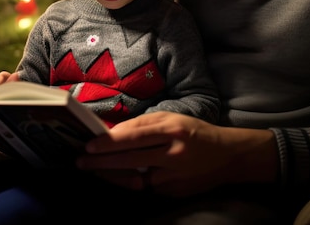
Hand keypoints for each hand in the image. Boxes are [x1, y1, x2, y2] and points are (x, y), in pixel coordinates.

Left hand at [76, 111, 277, 196]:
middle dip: (102, 162)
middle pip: (131, 159)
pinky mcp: (175, 191)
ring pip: (135, 178)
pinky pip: (147, 187)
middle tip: (81, 162)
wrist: (228, 156)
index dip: (110, 142)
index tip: (90, 145)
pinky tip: (116, 177)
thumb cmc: (195, 132)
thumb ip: (144, 124)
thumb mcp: (172, 118)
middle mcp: (173, 153)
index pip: (135, 136)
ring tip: (94, 170)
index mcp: (172, 129)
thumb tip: (114, 132)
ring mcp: (174, 176)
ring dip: (112, 175)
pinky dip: (130, 182)